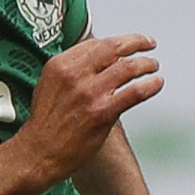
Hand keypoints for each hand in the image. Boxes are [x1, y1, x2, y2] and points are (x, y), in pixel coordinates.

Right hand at [15, 33, 160, 176]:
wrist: (38, 153)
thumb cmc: (44, 125)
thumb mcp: (49, 86)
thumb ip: (71, 71)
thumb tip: (96, 62)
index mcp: (60, 65)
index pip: (96, 43)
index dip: (118, 40)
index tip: (128, 42)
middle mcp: (75, 75)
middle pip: (114, 47)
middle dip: (137, 42)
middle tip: (148, 44)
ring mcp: (90, 93)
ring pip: (129, 67)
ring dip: (146, 64)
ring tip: (152, 66)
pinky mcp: (103, 112)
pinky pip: (135, 91)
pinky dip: (150, 85)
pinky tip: (156, 84)